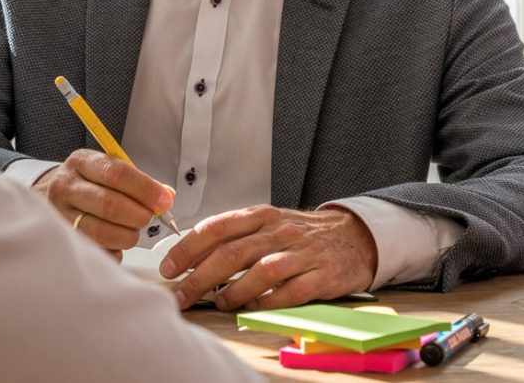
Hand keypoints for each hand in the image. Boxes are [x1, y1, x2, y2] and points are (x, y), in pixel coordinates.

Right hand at [33, 149, 175, 257]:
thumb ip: (137, 181)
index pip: (116, 173)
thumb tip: (167, 197)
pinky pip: (96, 251)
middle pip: (109, 204)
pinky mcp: (61, 239)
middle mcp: (65, 186)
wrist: (49, 195)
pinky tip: (116, 242)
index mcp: (81, 162)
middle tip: (149, 218)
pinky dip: (115, 250)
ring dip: (128, 235)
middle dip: (138, 215)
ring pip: (101, 232)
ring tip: (132, 230)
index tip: (165, 200)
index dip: (145, 189)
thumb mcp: (106, 169)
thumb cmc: (87, 183)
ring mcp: (59, 214)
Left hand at [158, 205, 376, 310]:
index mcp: (261, 215)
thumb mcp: (267, 223)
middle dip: (200, 277)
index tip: (169, 266)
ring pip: (260, 272)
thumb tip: (191, 254)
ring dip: (233, 291)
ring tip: (218, 303)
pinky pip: (291, 292)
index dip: (189, 248)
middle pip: (232, 253)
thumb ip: (234, 235)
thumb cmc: (301, 233)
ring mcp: (301, 253)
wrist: (354, 235)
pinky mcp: (321, 276)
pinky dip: (268, 302)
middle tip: (181, 294)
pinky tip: (253, 308)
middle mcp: (278, 231)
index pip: (217, 227)